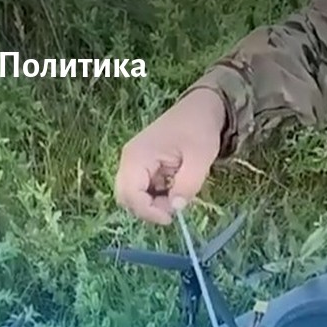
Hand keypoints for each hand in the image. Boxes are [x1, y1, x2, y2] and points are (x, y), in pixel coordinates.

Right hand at [114, 88, 225, 224]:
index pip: (130, 195)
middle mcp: (129, 160)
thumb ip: (188, 185)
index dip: (148, 212)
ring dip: (154, 203)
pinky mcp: (142, 166)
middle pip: (126, 198)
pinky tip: (176, 186)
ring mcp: (134, 163)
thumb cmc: (199, 129)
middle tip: (175, 205)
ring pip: (134, 196)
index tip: (171, 218)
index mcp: (138, 156)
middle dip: (149, 209)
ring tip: (179, 193)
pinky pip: (143, 189)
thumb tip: (176, 208)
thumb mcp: (200, 158)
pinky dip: (157, 195)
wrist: (200, 108)